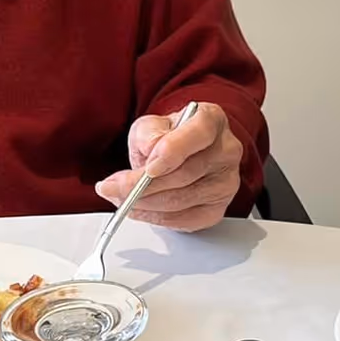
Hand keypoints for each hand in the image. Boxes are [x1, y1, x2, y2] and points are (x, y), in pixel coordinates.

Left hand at [95, 102, 242, 231]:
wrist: (182, 156)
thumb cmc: (168, 138)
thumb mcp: (150, 126)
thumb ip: (148, 133)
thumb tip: (151, 149)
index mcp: (212, 120)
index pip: (199, 133)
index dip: (174, 151)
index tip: (148, 167)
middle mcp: (226, 151)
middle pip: (185, 174)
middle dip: (142, 184)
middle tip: (113, 187)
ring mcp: (225, 183)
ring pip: (180, 200)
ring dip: (143, 202)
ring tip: (119, 196)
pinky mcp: (217, 209)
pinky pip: (182, 220)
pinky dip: (154, 216)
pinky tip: (139, 208)